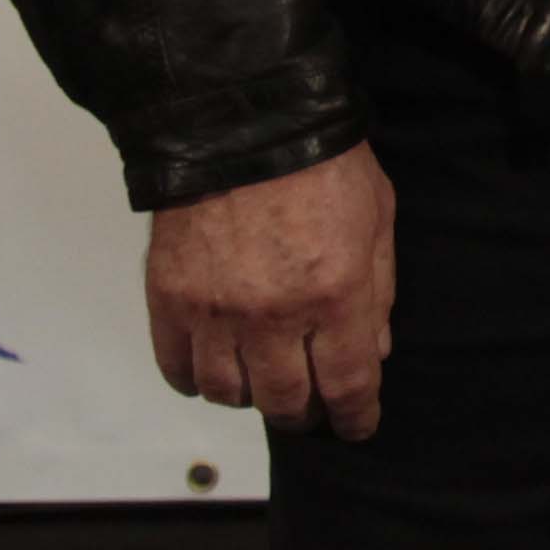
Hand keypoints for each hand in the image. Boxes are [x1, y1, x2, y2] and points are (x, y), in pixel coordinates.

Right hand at [145, 144, 397, 438]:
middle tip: (310, 406)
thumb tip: (374, 349)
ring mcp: (215, 311)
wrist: (243, 123)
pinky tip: (213, 369)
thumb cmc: (322, 161)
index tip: (357, 426)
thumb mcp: (378, 216)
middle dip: (304, 412)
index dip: (355, 416)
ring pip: (230, 392)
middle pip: (286, 400)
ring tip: (262, 382)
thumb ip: (379, 289)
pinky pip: (178, 368)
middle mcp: (273, 314)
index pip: (348, 384)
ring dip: (250, 397)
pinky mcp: (170, 300)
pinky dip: (196, 380)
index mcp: (334, 293)